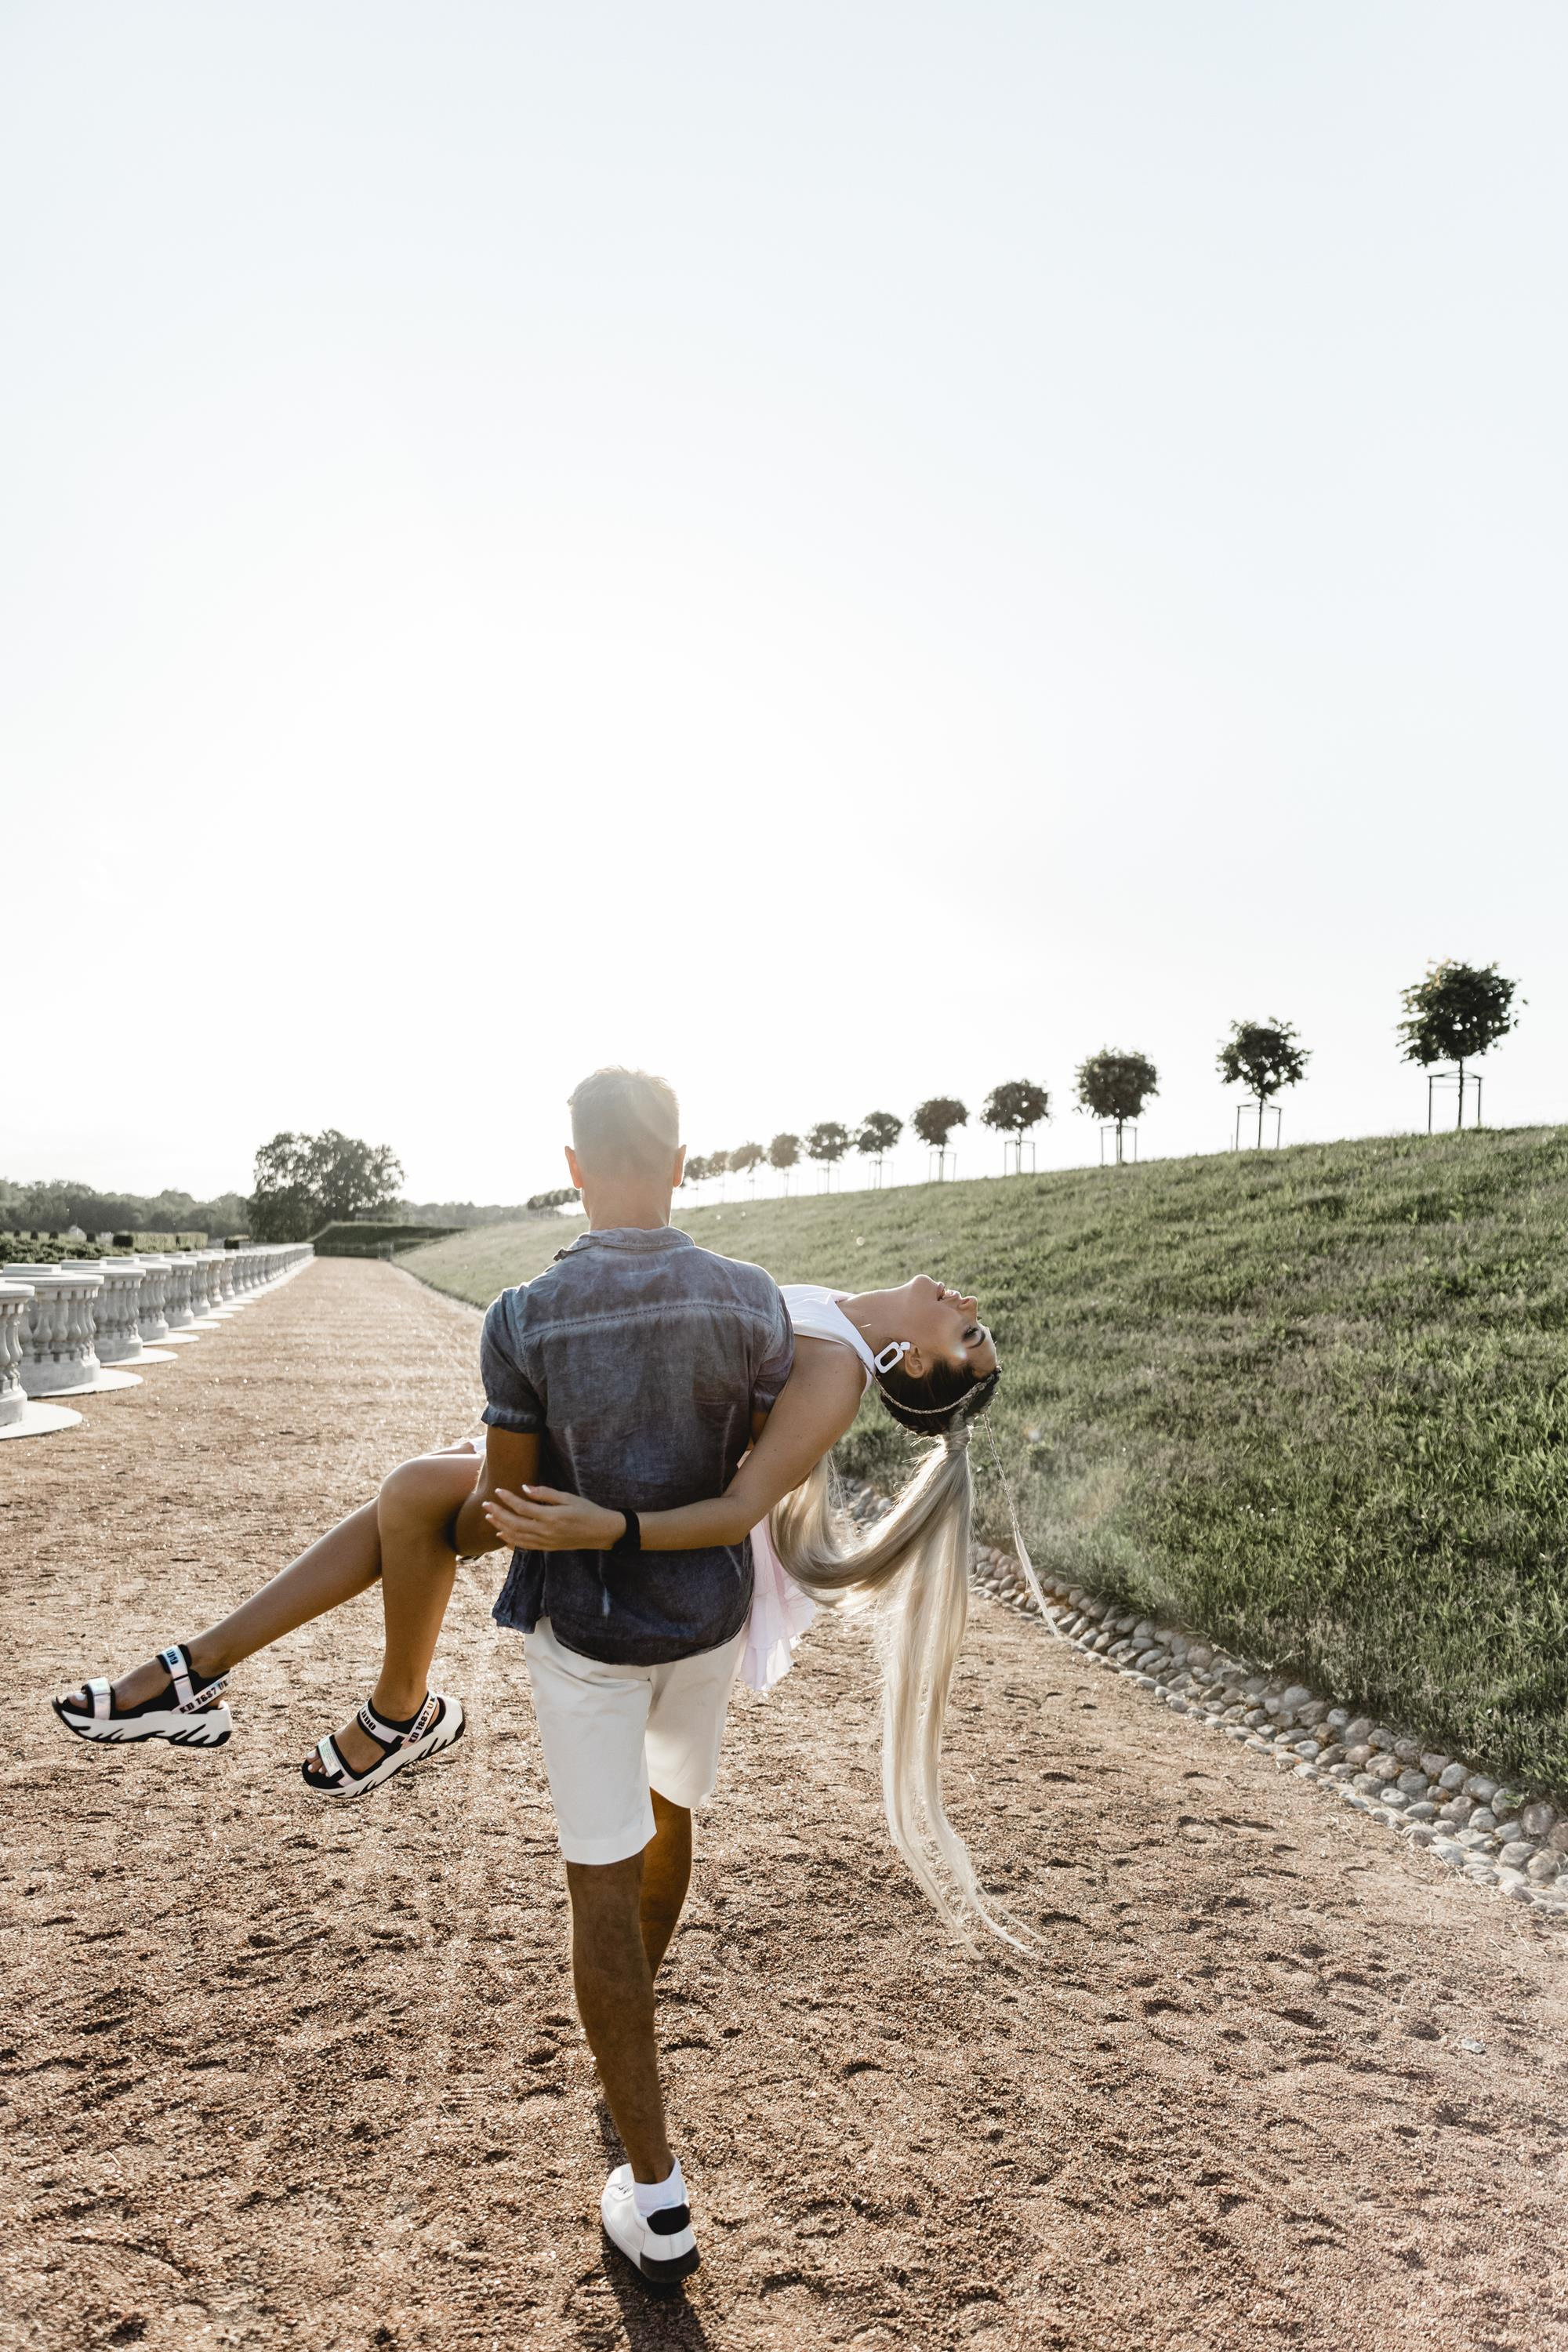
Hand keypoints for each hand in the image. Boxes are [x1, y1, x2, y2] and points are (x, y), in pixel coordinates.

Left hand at [482, 1484, 625, 1552]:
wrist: (601, 1532)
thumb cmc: (587, 1510)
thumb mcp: (568, 1497)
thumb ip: (546, 1494)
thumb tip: (525, 1488)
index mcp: (552, 1517)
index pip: (523, 1508)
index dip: (508, 1499)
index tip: (498, 1490)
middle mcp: (546, 1532)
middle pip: (515, 1523)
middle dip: (498, 1514)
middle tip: (485, 1504)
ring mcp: (546, 1542)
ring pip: (517, 1536)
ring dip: (500, 1527)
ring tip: (489, 1518)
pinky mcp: (547, 1547)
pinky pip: (525, 1545)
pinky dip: (511, 1541)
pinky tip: (502, 1535)